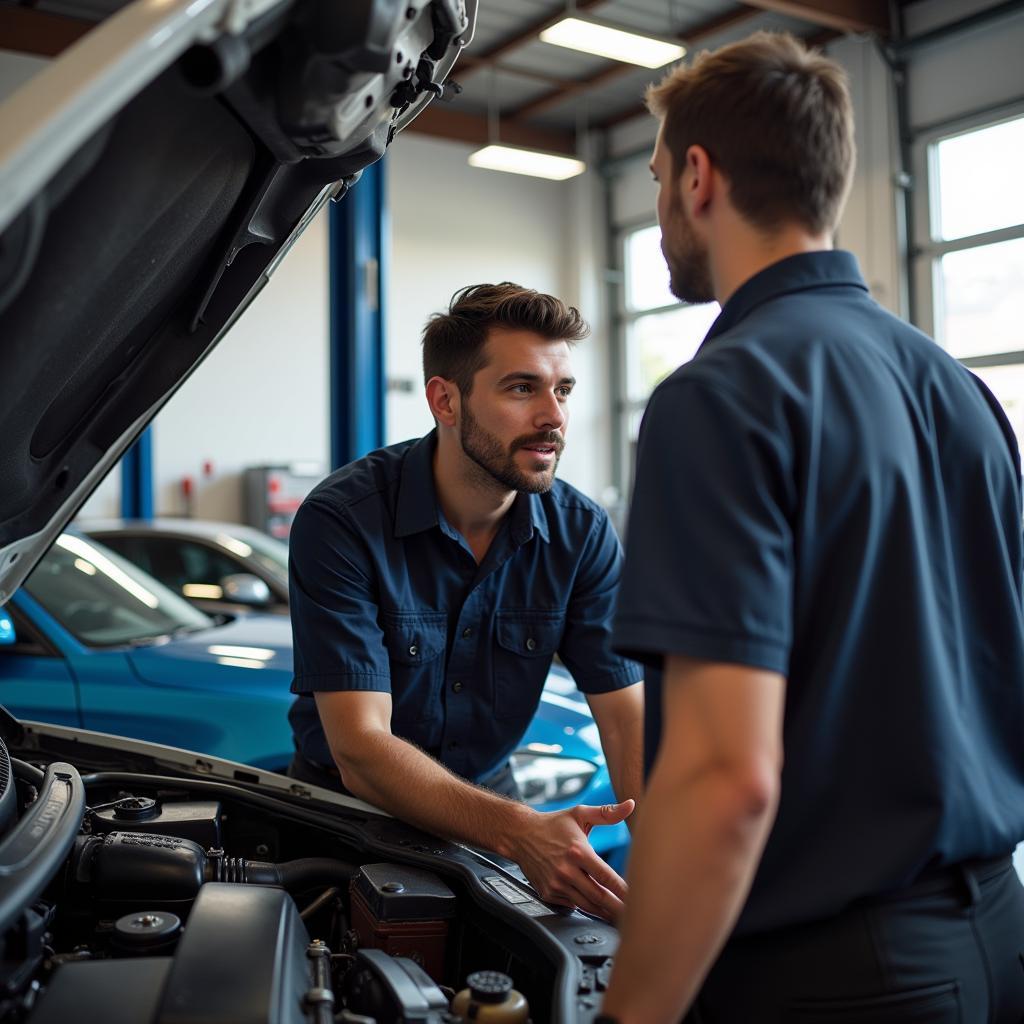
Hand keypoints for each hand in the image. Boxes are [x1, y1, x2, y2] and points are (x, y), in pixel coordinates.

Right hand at [509, 800, 633, 921]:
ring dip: (604, 913)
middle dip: (618, 909)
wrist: (520, 834)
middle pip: (599, 897)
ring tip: (619, 918)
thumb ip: (607, 813)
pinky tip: (595, 906)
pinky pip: (572, 905)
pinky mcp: (548, 893)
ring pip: (586, 906)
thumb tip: (630, 804)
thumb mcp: (580, 814)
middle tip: (634, 917)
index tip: (638, 899)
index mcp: (578, 851)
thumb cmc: (553, 824)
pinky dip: (584, 906)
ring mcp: (556, 884)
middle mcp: (566, 870)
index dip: (623, 891)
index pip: (606, 876)